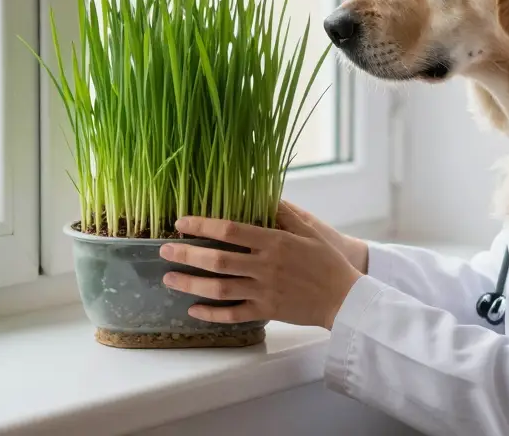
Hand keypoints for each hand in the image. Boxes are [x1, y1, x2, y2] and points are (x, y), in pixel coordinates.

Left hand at [160, 207, 362, 329]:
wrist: (345, 299)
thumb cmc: (328, 261)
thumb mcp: (309, 230)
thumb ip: (283, 212)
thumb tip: (262, 193)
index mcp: (273, 242)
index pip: (229, 230)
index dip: (202, 226)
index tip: (181, 223)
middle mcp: (264, 266)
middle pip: (217, 260)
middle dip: (186, 255)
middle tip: (163, 251)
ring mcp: (263, 291)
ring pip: (218, 289)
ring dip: (190, 284)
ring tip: (169, 279)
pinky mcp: (266, 311)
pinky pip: (233, 314)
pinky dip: (211, 313)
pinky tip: (193, 310)